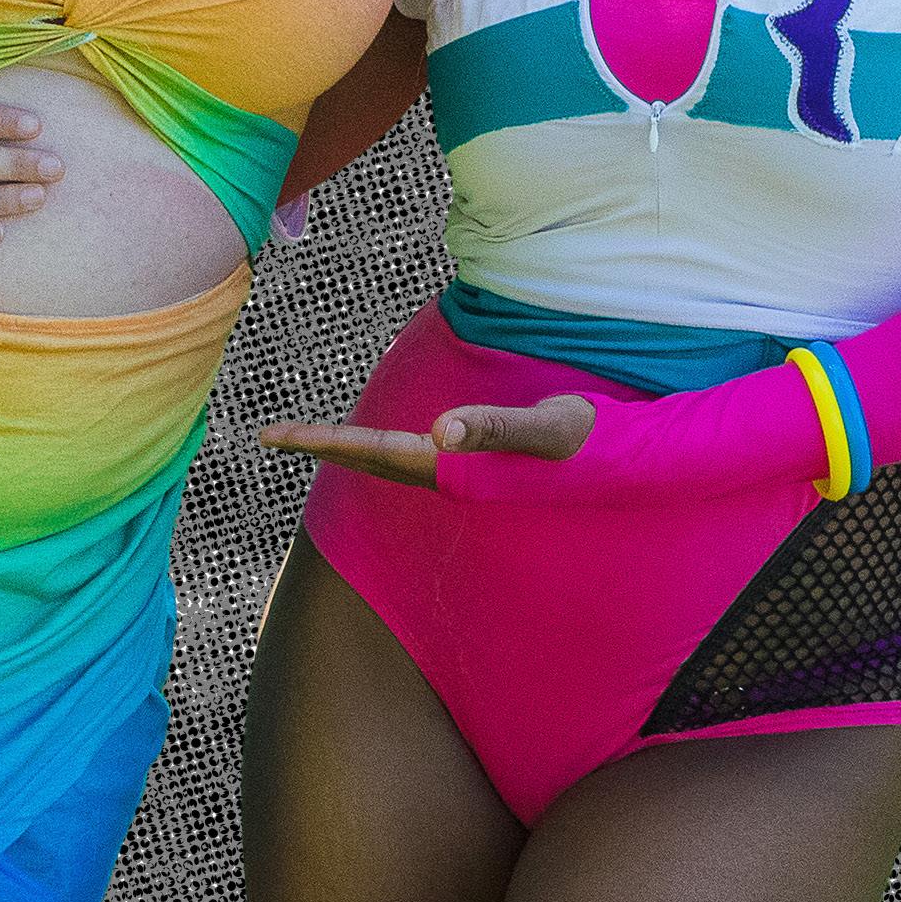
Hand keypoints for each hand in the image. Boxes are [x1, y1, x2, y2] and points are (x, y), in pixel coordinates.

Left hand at [259, 394, 595, 489]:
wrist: (631, 466)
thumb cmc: (591, 443)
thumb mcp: (549, 429)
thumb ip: (497, 430)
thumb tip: (440, 431)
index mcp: (453, 465)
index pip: (371, 450)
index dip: (319, 441)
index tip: (270, 435)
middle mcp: (449, 472)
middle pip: (368, 458)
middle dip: (319, 446)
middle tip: (268, 436)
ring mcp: (461, 470)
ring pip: (387, 459)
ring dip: (347, 449)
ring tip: (309, 439)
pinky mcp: (477, 462)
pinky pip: (413, 456)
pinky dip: (382, 447)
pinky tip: (380, 444)